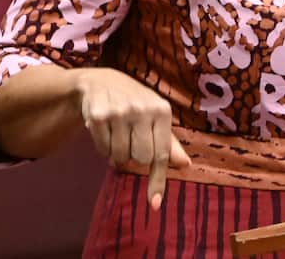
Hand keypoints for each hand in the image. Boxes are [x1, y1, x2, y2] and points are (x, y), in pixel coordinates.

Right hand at [74, 68, 191, 209]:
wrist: (101, 82)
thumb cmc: (135, 103)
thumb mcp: (156, 117)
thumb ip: (169, 143)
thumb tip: (186, 165)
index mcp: (161, 110)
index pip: (162, 153)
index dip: (158, 180)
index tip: (155, 204)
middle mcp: (141, 109)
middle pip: (140, 159)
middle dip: (134, 157)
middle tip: (130, 140)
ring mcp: (119, 111)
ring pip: (119, 157)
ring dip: (117, 154)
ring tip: (117, 134)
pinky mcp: (98, 115)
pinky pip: (102, 150)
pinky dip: (103, 147)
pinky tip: (105, 130)